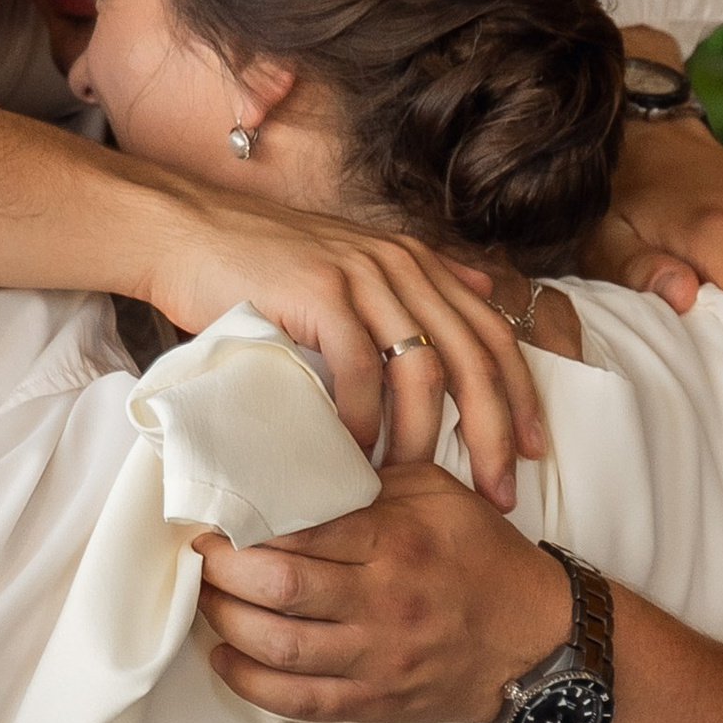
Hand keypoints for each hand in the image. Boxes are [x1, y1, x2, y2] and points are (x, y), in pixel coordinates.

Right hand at [140, 175, 544, 510]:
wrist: (188, 232)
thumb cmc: (264, 265)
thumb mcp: (354, 264)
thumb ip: (416, 282)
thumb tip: (479, 287)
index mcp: (417, 263)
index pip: (492, 333)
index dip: (520, 396)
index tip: (534, 452)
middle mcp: (400, 264)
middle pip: (472, 357)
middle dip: (493, 431)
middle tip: (498, 490)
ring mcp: (361, 275)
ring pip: (422, 368)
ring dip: (423, 435)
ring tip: (414, 482)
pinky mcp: (318, 292)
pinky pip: (359, 368)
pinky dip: (361, 418)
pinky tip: (354, 454)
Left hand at [195, 465, 572, 722]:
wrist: (536, 642)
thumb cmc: (481, 558)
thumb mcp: (439, 495)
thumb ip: (370, 482)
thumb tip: (297, 469)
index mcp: (399, 542)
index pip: (305, 529)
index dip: (247, 522)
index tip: (215, 510)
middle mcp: (386, 602)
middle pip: (280, 587)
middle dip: (223, 570)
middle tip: (198, 552)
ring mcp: (378, 659)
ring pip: (279, 646)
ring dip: (225, 622)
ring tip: (206, 598)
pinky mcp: (374, 702)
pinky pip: (297, 701)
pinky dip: (249, 682)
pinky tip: (224, 656)